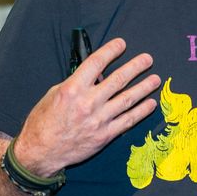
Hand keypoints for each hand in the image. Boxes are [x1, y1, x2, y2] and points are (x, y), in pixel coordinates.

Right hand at [12, 38, 159, 176]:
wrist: (41, 152)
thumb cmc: (44, 122)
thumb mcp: (54, 94)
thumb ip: (77, 83)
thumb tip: (97, 75)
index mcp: (72, 89)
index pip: (96, 63)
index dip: (111, 51)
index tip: (122, 44)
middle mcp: (88, 103)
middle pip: (118, 79)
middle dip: (135, 67)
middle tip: (147, 59)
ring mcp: (98, 120)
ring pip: (127, 99)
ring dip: (144, 87)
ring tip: (155, 79)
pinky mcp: (105, 135)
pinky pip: (128, 120)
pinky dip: (141, 111)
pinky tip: (150, 103)